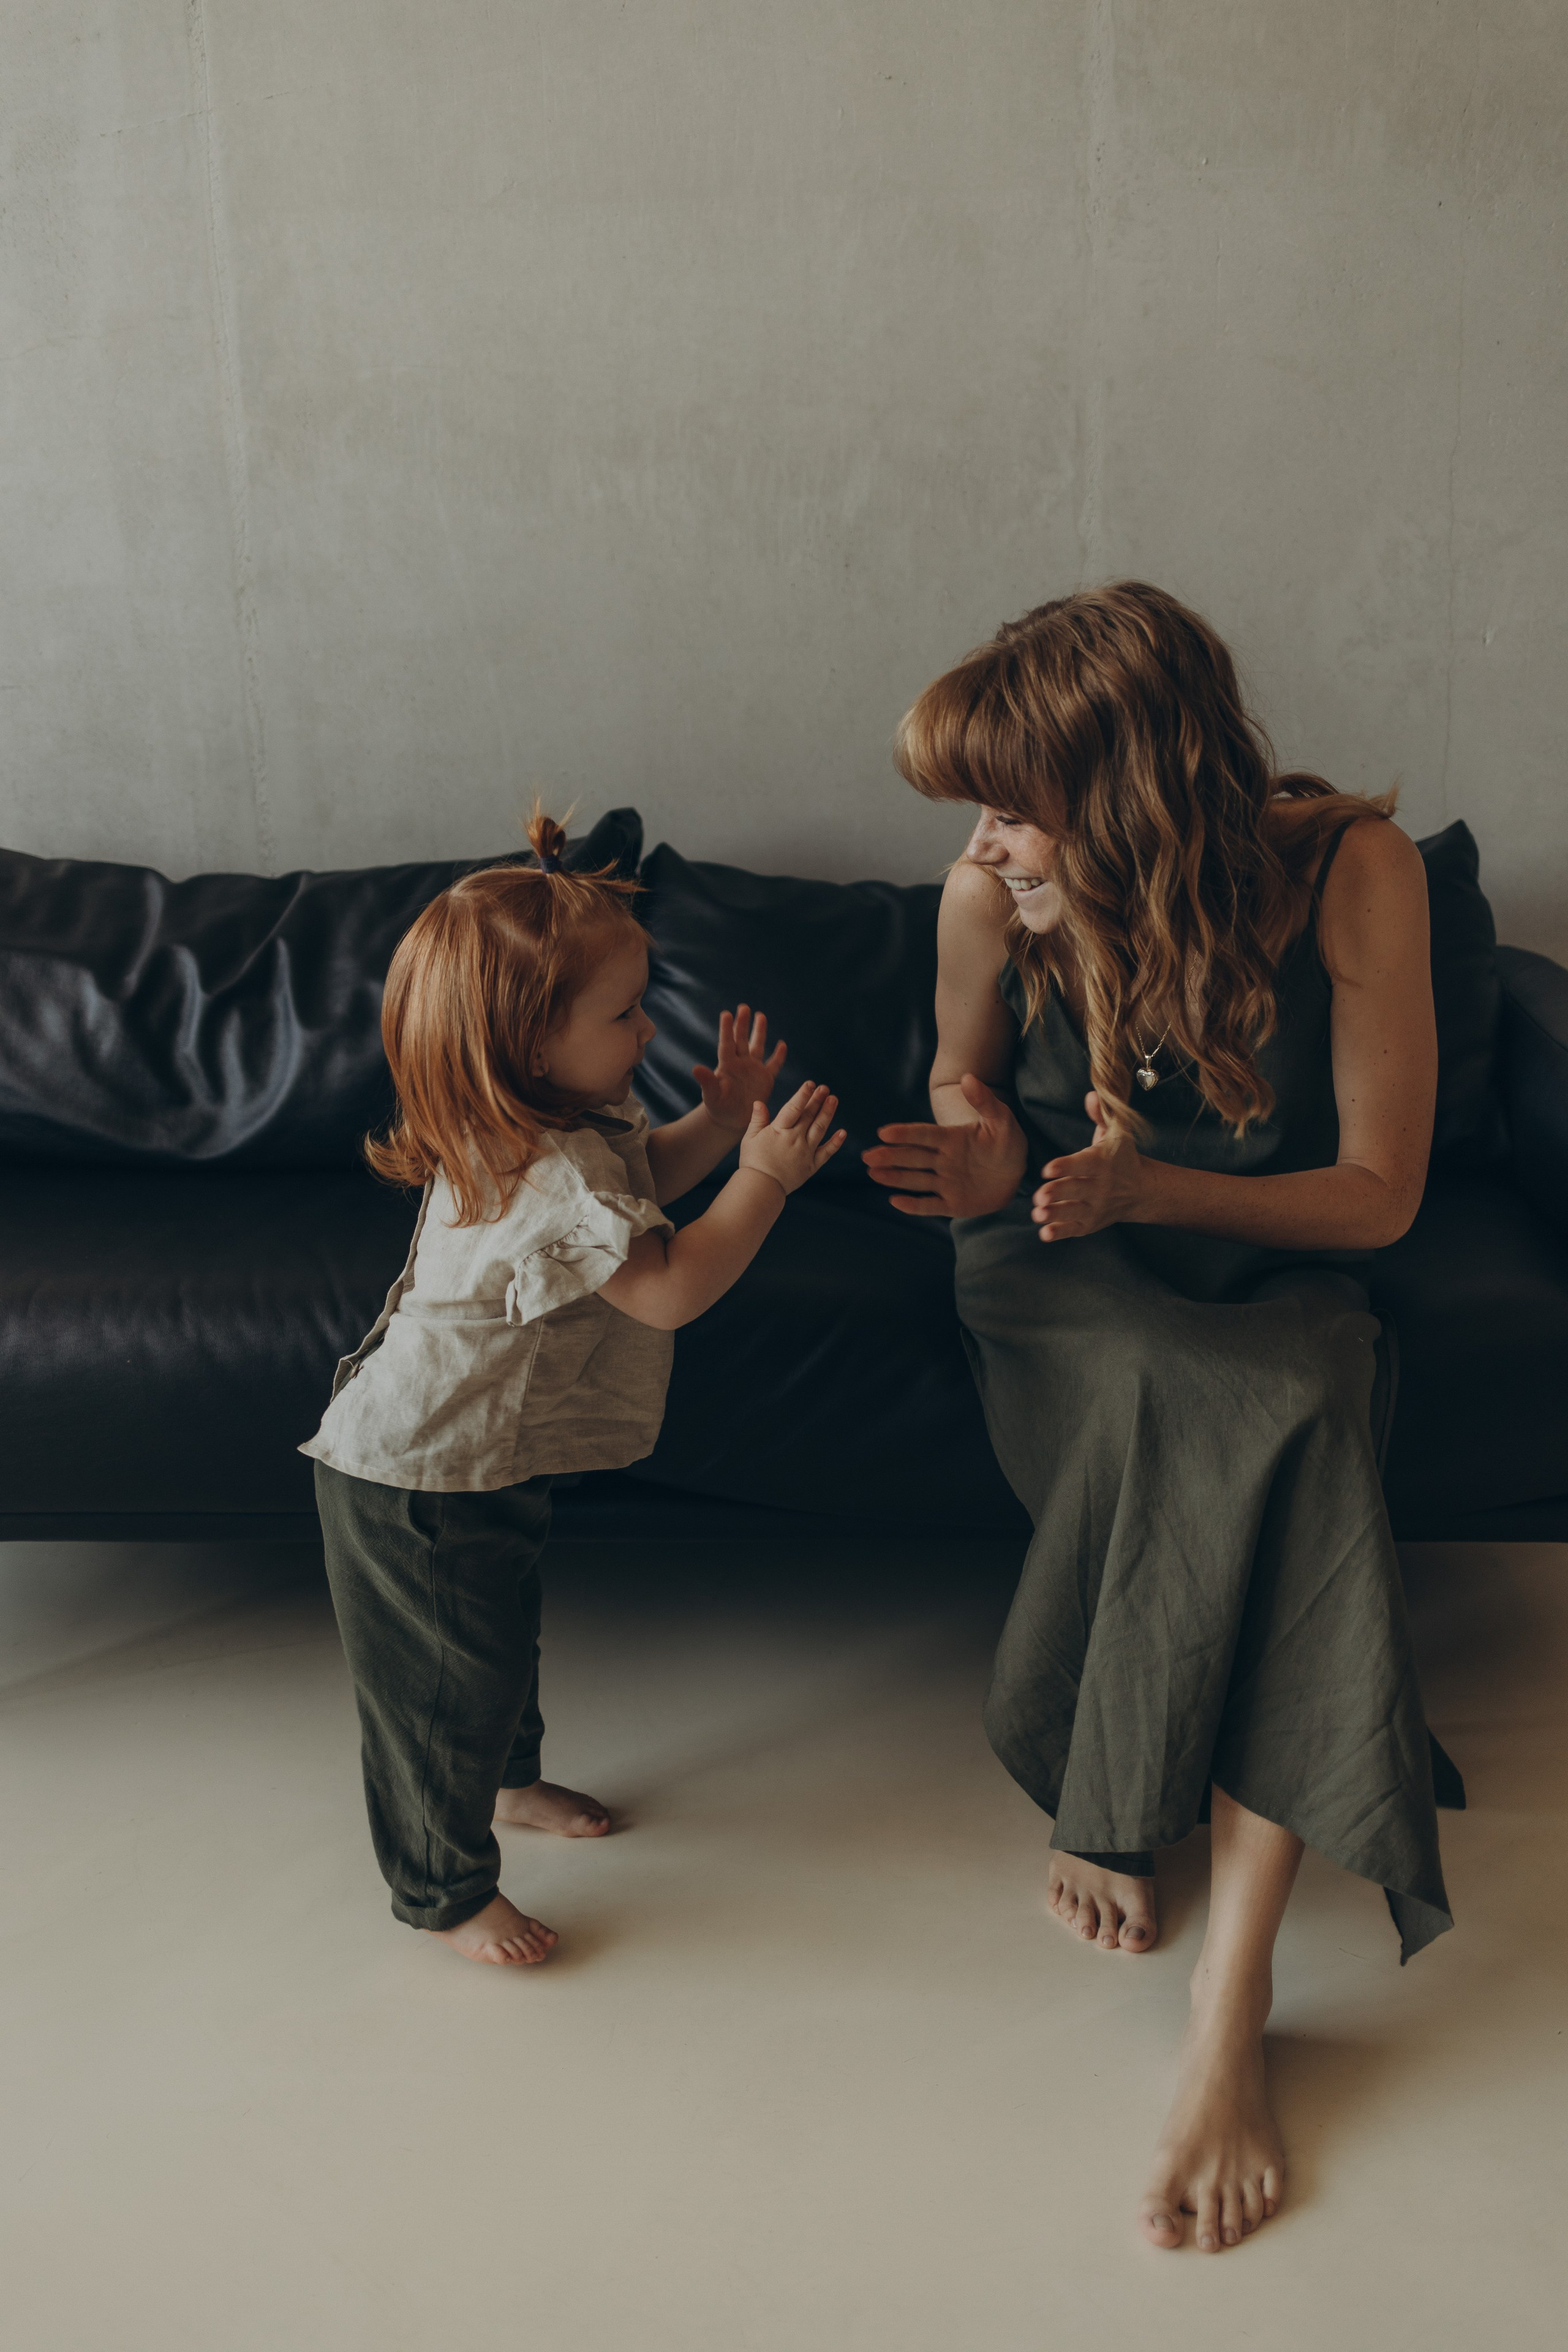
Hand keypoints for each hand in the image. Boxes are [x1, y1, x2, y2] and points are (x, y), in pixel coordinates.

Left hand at [693, 1005, 788, 1136]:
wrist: (731, 1120)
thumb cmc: (718, 1107)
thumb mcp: (711, 1096)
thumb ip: (707, 1082)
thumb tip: (695, 1069)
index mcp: (727, 1065)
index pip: (727, 1044)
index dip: (726, 1029)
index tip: (726, 1013)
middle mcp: (740, 1063)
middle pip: (742, 1040)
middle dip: (742, 1024)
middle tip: (743, 1007)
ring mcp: (753, 1069)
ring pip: (758, 1046)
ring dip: (759, 1032)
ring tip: (760, 1015)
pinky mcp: (765, 1079)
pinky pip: (774, 1064)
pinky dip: (779, 1055)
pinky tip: (782, 1044)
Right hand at [738, 1083, 846, 1194]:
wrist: (761, 1187)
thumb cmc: (753, 1161)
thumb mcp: (750, 1138)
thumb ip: (758, 1120)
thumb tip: (759, 1102)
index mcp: (779, 1131)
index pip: (793, 1109)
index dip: (803, 1095)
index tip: (811, 1084)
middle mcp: (795, 1139)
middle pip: (808, 1116)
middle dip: (817, 1100)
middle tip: (825, 1088)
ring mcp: (805, 1152)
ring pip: (820, 1129)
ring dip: (828, 1113)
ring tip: (834, 1099)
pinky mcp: (812, 1165)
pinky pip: (826, 1152)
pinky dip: (835, 1142)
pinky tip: (843, 1132)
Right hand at [861, 1075, 1028, 1216]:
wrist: (1017, 1173)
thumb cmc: (1007, 1143)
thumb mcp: (1002, 1120)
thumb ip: (985, 1101)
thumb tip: (968, 1077)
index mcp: (951, 1139)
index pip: (924, 1135)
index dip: (905, 1134)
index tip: (884, 1132)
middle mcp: (943, 1160)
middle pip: (912, 1157)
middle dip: (890, 1156)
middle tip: (868, 1156)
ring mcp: (946, 1182)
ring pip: (915, 1180)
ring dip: (894, 1177)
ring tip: (873, 1173)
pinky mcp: (952, 1204)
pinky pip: (930, 1205)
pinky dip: (914, 1205)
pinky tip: (895, 1201)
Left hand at [1030, 1092, 1147, 1239]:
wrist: (1142, 1190)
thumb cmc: (1122, 1157)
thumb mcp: (1116, 1133)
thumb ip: (1101, 1115)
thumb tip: (1092, 1094)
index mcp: (1101, 1163)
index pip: (1082, 1165)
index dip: (1065, 1166)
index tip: (1048, 1169)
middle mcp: (1099, 1187)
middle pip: (1075, 1190)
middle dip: (1058, 1193)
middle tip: (1040, 1195)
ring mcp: (1095, 1208)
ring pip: (1073, 1212)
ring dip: (1055, 1214)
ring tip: (1038, 1213)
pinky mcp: (1090, 1224)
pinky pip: (1074, 1229)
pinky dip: (1060, 1233)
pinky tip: (1044, 1233)